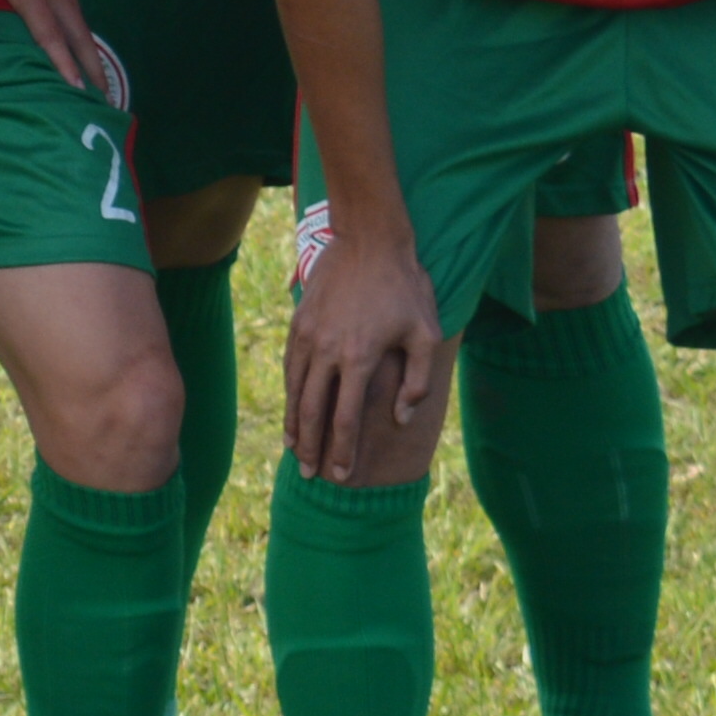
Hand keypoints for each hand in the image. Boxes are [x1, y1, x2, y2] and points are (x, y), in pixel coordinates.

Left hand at [0, 0, 115, 105]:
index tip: (77, 89)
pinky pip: (79, 16)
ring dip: (93, 56)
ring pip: (83, 28)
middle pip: (78, 38)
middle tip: (105, 101)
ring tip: (102, 85)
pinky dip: (85, 38)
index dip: (62, 63)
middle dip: (93, 70)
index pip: (49, 36)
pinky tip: (86, 52)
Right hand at [279, 199, 446, 481]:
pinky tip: (293, 409)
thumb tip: (399, 419)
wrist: (369, 241)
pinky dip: (289, 394)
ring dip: (294, 424)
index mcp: (359, 358)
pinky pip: (290, 367)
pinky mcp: (298, 324)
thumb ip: (416, 381)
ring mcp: (308, 337)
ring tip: (295, 450)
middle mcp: (327, 352)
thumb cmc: (405, 288)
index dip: (341, 451)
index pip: (344, 418)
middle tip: (308, 474)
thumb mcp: (425, 333)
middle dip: (310, 447)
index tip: (339, 475)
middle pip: (312, 412)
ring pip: (295, 391)